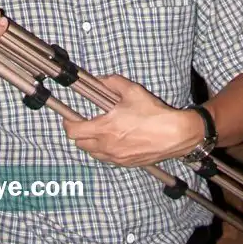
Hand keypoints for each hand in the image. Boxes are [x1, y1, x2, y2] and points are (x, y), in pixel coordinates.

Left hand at [62, 75, 203, 165]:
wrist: (174, 134)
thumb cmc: (153, 113)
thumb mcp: (131, 90)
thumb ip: (111, 82)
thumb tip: (99, 80)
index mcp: (104, 128)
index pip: (74, 131)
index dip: (67, 124)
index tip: (68, 117)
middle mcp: (107, 146)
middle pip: (80, 144)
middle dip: (78, 133)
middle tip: (84, 122)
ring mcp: (117, 157)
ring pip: (93, 154)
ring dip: (91, 143)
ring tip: (100, 131)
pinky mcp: (127, 163)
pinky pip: (108, 159)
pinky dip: (104, 150)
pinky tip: (114, 140)